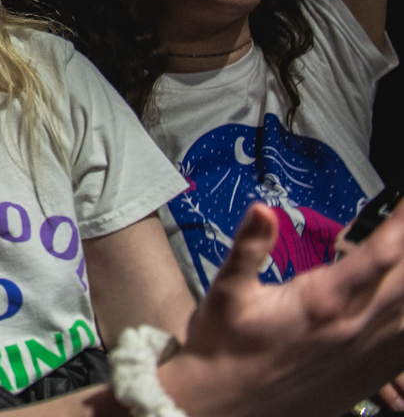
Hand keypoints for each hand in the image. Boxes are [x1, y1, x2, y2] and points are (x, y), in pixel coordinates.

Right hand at [165, 202, 403, 416]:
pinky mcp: (369, 375)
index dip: (401, 225)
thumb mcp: (226, 292)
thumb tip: (262, 208)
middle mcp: (354, 327)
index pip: (379, 254)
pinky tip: (403, 305)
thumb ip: (249, 248)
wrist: (222, 406)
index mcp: (322, 301)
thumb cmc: (220, 344)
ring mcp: (367, 354)